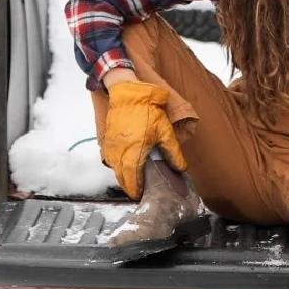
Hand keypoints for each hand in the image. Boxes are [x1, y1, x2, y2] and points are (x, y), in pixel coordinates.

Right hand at [101, 80, 186, 198]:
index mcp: (134, 152)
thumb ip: (172, 152)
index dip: (136, 189)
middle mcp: (119, 152)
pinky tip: (124, 165)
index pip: (132, 179)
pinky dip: (117, 166)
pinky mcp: (107, 140)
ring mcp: (111, 146)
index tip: (140, 194)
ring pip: (115, 169)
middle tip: (136, 191)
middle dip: (129, 186)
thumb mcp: (165, 131)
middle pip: (122, 177)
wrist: (127, 94)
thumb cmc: (147, 111)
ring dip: (122, 176)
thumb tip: (180, 168)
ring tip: (131, 181)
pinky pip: (110, 159)